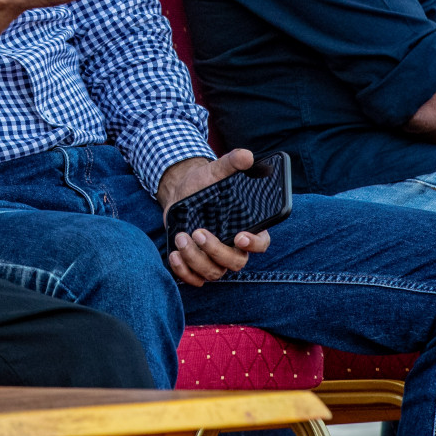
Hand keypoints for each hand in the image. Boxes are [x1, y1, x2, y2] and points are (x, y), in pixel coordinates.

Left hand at [156, 150, 271, 287]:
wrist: (181, 192)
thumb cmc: (204, 183)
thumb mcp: (216, 171)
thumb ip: (232, 163)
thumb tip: (246, 156)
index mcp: (247, 226)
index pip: (261, 242)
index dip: (254, 244)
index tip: (240, 236)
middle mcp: (233, 246)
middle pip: (235, 262)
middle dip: (215, 251)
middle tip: (198, 232)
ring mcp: (214, 257)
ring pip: (213, 272)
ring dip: (195, 259)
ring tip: (181, 237)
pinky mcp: (195, 262)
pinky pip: (195, 279)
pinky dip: (184, 273)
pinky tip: (174, 256)